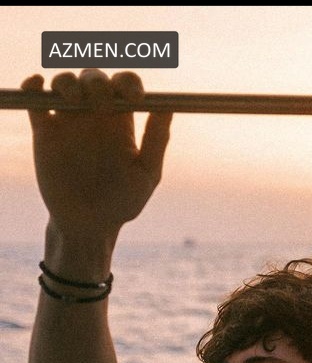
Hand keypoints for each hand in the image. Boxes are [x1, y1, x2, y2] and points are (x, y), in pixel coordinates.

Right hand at [22, 69, 171, 240]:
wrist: (90, 226)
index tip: (133, 97)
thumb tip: (168, 107)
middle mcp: (95, 116)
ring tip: (74, 100)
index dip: (129, 82)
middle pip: (94, 78)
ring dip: (68, 82)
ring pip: (64, 83)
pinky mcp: (44, 131)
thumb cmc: (123, 203)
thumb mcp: (147, 174)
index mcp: (122, 121)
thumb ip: (156, 140)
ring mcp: (68, 121)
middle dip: (97, 82)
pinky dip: (34, 85)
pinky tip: (41, 86)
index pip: (125, 86)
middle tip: (102, 103)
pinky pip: (35, 99)